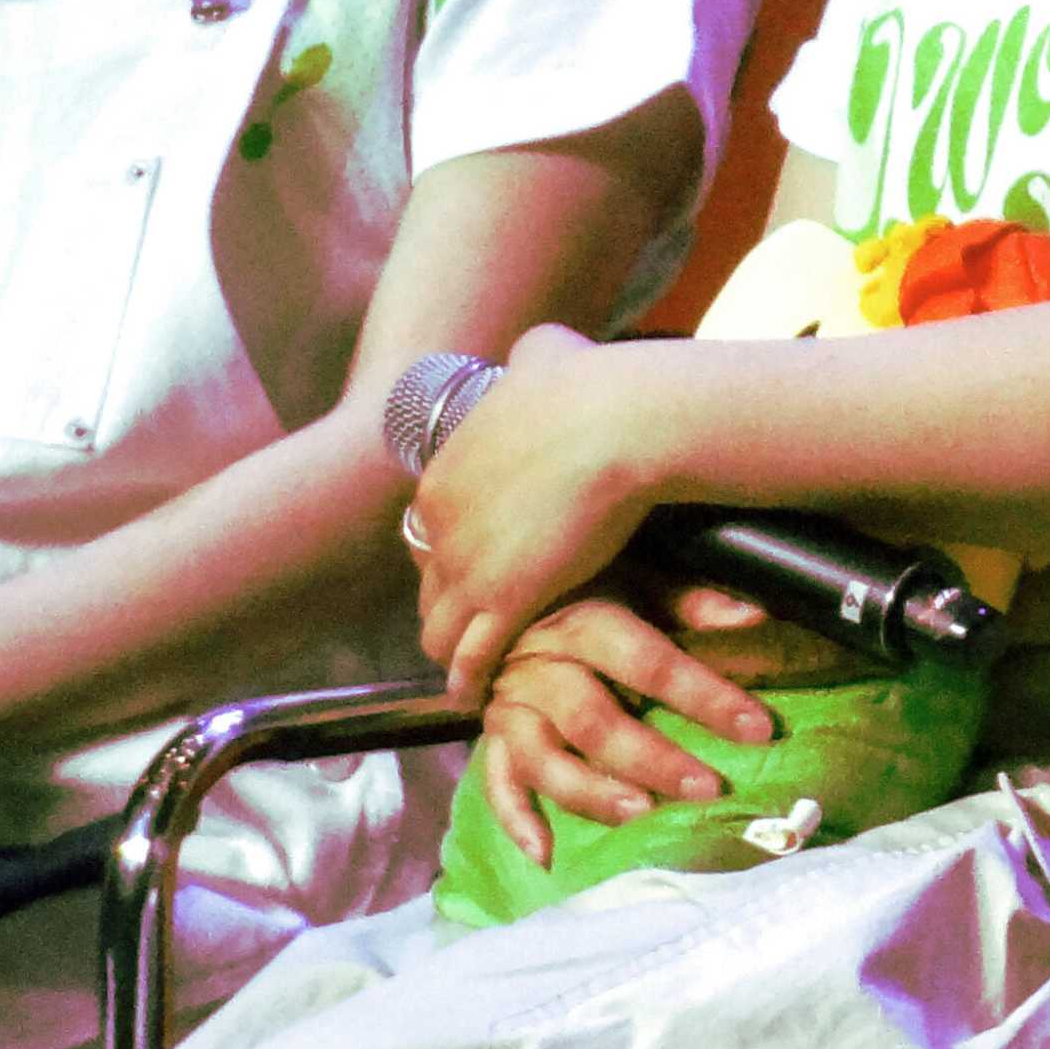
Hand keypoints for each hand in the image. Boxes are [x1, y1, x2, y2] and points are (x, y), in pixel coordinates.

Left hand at [414, 324, 666, 698]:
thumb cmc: (590, 385)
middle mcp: (440, 522)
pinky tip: (471, 695)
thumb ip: (531, 358)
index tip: (475, 560)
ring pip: (437, 627)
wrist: (621, 421)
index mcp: (443, 472)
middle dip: (446, 600)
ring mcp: (469, 566)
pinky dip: (468, 680)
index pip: (431, 526)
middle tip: (472, 618)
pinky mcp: (505, 601)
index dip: (452, 547)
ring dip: (450, 648)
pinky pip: (471, 657)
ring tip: (466, 667)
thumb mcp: (546, 353)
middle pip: (428, 580)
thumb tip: (534, 352)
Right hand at [468, 589, 786, 865]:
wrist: (503, 597)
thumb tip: (753, 619)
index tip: (758, 728)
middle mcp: (541, 668)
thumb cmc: (589, 594)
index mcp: (585, 624)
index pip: (652, 664)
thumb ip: (693, 604)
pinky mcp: (492, 739)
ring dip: (592, 792)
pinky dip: (518, 820)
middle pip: (596, 721)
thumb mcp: (640, 583)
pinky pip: (497, 784)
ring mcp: (510, 708)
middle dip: (654, 759)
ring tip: (639, 814)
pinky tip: (545, 853)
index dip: (706, 697)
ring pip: (544, 759)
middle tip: (707, 788)